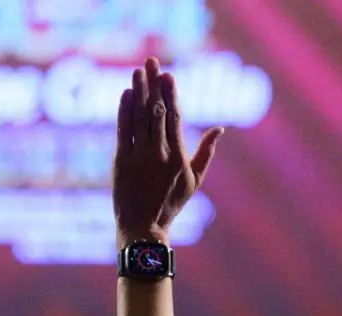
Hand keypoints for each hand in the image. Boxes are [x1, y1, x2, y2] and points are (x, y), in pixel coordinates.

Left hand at [113, 57, 224, 245]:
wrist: (143, 227)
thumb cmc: (171, 204)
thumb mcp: (194, 180)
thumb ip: (207, 152)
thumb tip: (220, 129)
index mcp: (178, 157)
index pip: (175, 118)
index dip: (171, 94)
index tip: (169, 75)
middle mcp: (159, 154)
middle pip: (157, 112)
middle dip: (154, 85)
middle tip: (151, 62)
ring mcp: (138, 157)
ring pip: (139, 118)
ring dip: (138, 92)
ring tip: (138, 71)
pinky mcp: (121, 162)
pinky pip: (123, 131)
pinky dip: (124, 111)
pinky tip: (125, 94)